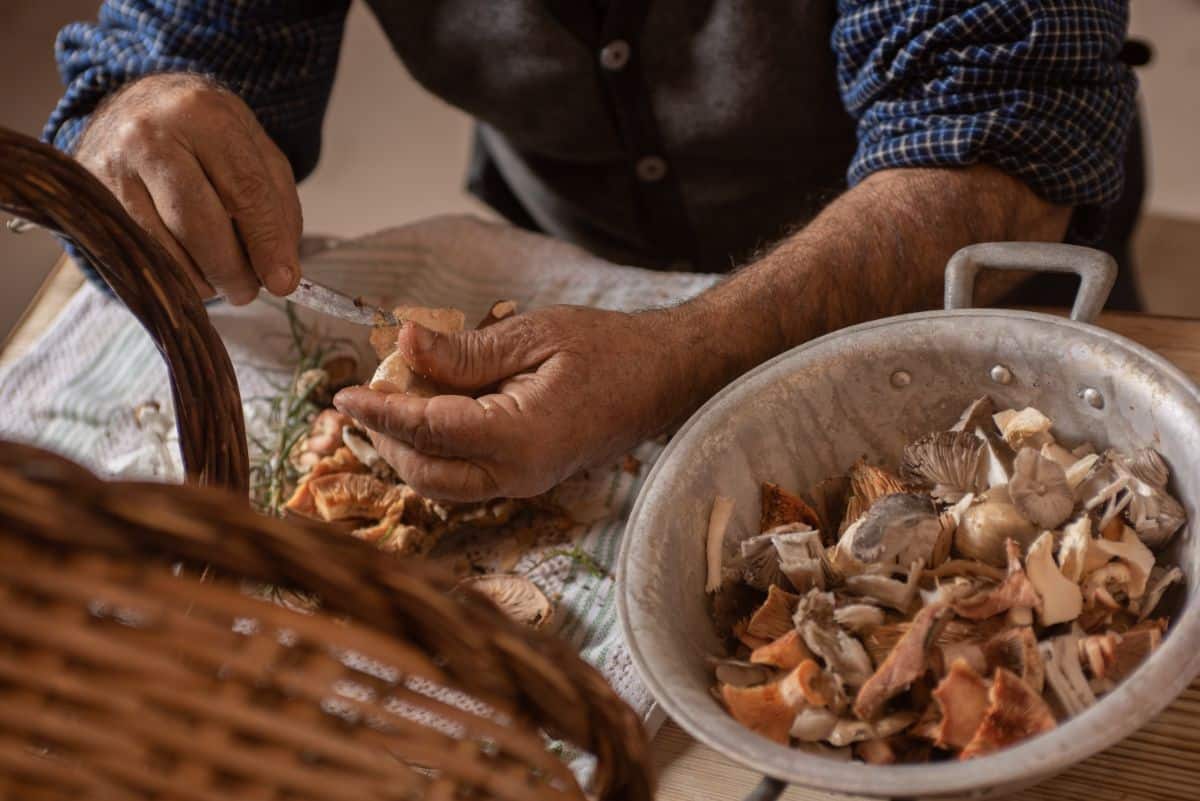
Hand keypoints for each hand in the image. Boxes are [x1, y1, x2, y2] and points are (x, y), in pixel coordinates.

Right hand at [74, 73, 301, 303]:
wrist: (139, 106)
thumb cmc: (206, 133)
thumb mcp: (254, 150)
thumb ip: (278, 207)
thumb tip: (281, 272)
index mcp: (204, 114)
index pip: (245, 191)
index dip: (267, 244)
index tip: (283, 283)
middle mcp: (151, 134)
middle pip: (199, 225)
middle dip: (231, 271)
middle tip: (248, 291)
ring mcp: (112, 164)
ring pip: (164, 247)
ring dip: (201, 279)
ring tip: (220, 279)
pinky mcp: (91, 193)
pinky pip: (138, 251)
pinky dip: (172, 274)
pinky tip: (189, 270)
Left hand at [333, 306, 691, 501]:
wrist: (665, 376)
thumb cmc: (610, 349)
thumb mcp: (533, 335)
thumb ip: (465, 351)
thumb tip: (402, 345)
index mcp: (521, 437)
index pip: (428, 431)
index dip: (379, 412)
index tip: (342, 393)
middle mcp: (520, 475)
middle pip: (426, 472)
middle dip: (388, 437)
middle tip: (370, 390)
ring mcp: (525, 484)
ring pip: (442, 484)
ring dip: (409, 449)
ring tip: (396, 399)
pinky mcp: (528, 480)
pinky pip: (466, 479)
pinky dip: (436, 452)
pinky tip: (432, 413)